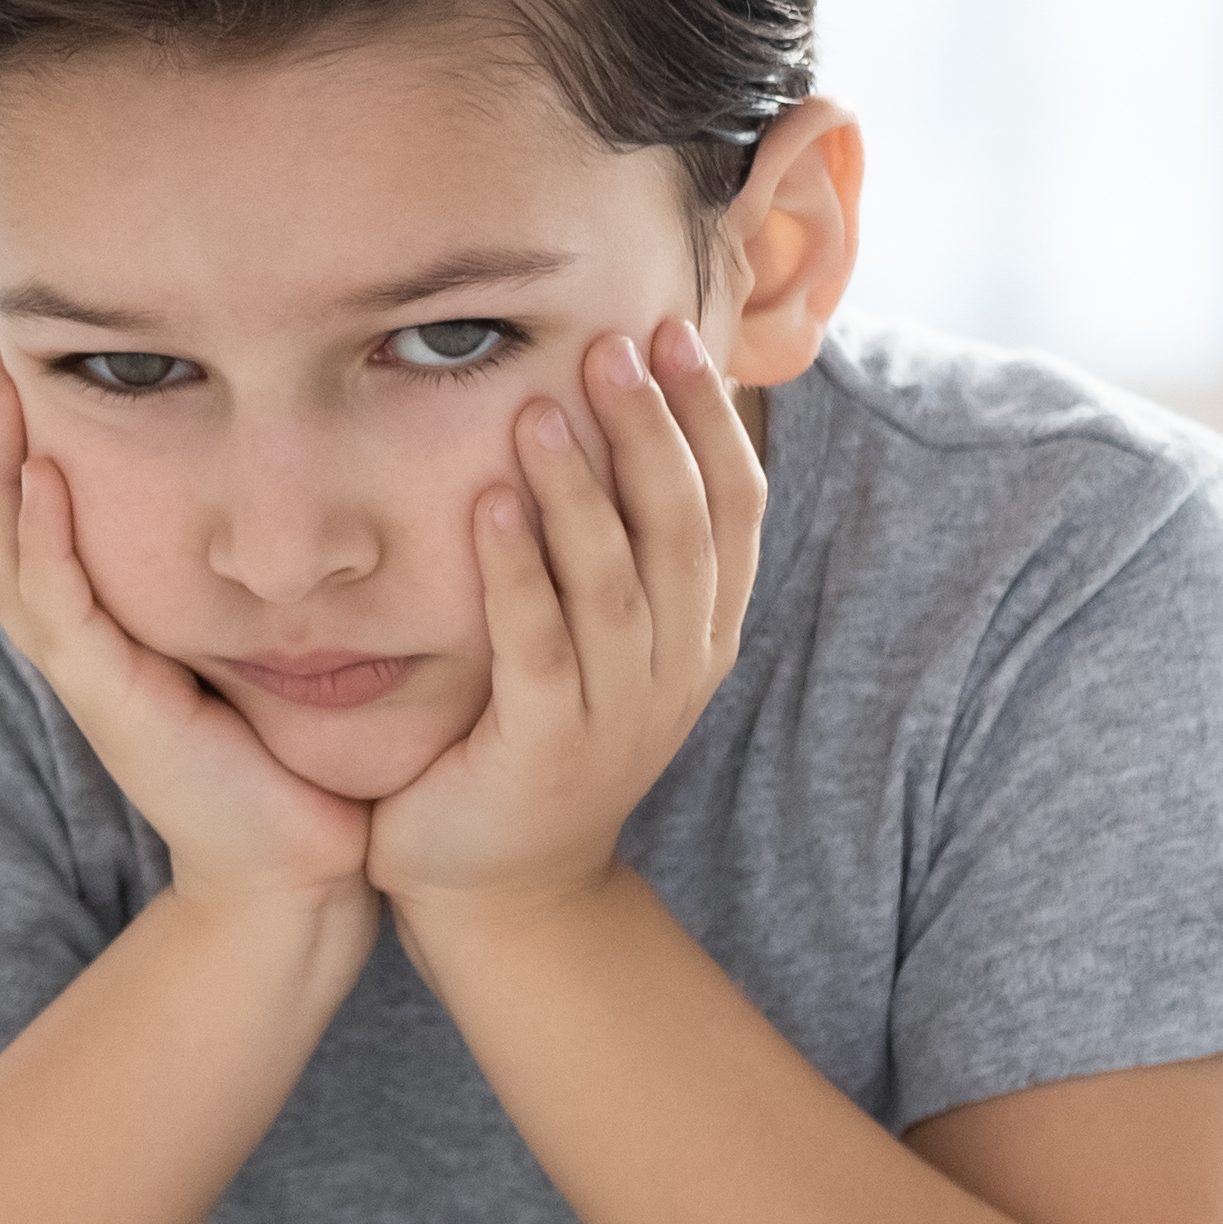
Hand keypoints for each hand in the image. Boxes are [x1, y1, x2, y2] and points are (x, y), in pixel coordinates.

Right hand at [0, 334, 371, 913]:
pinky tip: (46, 477)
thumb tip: (275, 486)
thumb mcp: (253, 641)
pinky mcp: (112, 701)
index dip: (13, 437)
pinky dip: (46, 540)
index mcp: (101, 625)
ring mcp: (87, 672)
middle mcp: (78, 642)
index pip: (31, 513)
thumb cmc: (289, 757)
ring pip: (10, 554)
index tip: (21, 354)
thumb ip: (239, 578)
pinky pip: (62, 607)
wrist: (300, 863)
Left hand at [368, 318, 766, 924]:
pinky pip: (536, 647)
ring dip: (582, 490)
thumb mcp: (599, 640)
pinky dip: (516, 573)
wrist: (498, 888)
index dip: (711, 419)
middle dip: (652, 432)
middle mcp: (676, 671)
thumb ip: (617, 548)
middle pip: (683, 530)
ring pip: (617, 584)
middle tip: (613, 346)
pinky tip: (488, 507)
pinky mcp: (543, 749)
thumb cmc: (535, 739)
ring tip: (540, 410)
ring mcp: (617, 715)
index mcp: (702, 634)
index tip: (675, 334)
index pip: (733, 508)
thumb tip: (614, 413)